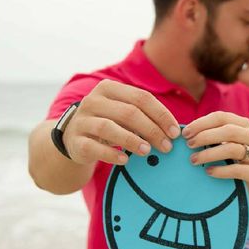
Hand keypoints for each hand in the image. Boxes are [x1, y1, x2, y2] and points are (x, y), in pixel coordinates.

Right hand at [62, 79, 180, 164]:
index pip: (141, 98)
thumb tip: (172, 130)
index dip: (161, 115)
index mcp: (108, 88)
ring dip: (132, 140)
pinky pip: (94, 147)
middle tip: (166, 146)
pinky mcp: (75, 141)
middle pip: (128, 112)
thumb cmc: (107, 122)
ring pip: (109, 128)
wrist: (73, 137)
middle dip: (151, 130)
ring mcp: (82, 120)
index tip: (175, 132)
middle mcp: (93, 100)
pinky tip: (125, 160)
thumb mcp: (122, 112)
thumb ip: (143, 116)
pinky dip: (111, 154)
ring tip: (147, 151)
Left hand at [182, 112, 248, 196]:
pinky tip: (208, 171)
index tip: (185, 133)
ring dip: (209, 154)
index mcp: (243, 125)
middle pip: (228, 131)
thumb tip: (185, 133)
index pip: (221, 117)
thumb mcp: (227, 142)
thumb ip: (212, 135)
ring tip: (193, 160)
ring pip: (232, 149)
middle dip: (205, 136)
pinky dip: (220, 170)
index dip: (202, 123)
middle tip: (189, 145)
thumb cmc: (235, 157)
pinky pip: (237, 170)